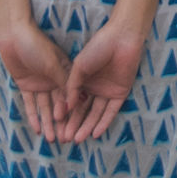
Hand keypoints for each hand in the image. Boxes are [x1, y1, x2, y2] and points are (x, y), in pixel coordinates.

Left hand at [0, 17, 72, 144]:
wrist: (14, 35)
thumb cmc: (37, 45)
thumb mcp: (53, 64)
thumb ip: (64, 83)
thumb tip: (79, 102)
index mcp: (65, 72)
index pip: (71, 96)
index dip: (73, 113)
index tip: (76, 129)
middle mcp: (54, 79)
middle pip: (59, 104)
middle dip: (61, 122)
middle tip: (64, 140)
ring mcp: (41, 83)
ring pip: (45, 107)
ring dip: (48, 123)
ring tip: (51, 140)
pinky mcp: (27, 85)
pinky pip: (31, 104)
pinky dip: (34, 116)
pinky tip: (37, 129)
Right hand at [62, 19, 147, 144]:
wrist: (121, 38)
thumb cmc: (97, 47)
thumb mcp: (79, 67)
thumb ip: (72, 88)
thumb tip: (65, 109)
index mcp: (82, 81)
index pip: (73, 102)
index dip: (65, 116)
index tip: (56, 128)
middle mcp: (94, 88)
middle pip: (83, 111)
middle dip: (75, 125)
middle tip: (65, 139)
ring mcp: (107, 91)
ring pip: (96, 114)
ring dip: (87, 126)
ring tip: (78, 139)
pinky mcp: (120, 93)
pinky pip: (111, 111)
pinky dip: (104, 122)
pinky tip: (95, 133)